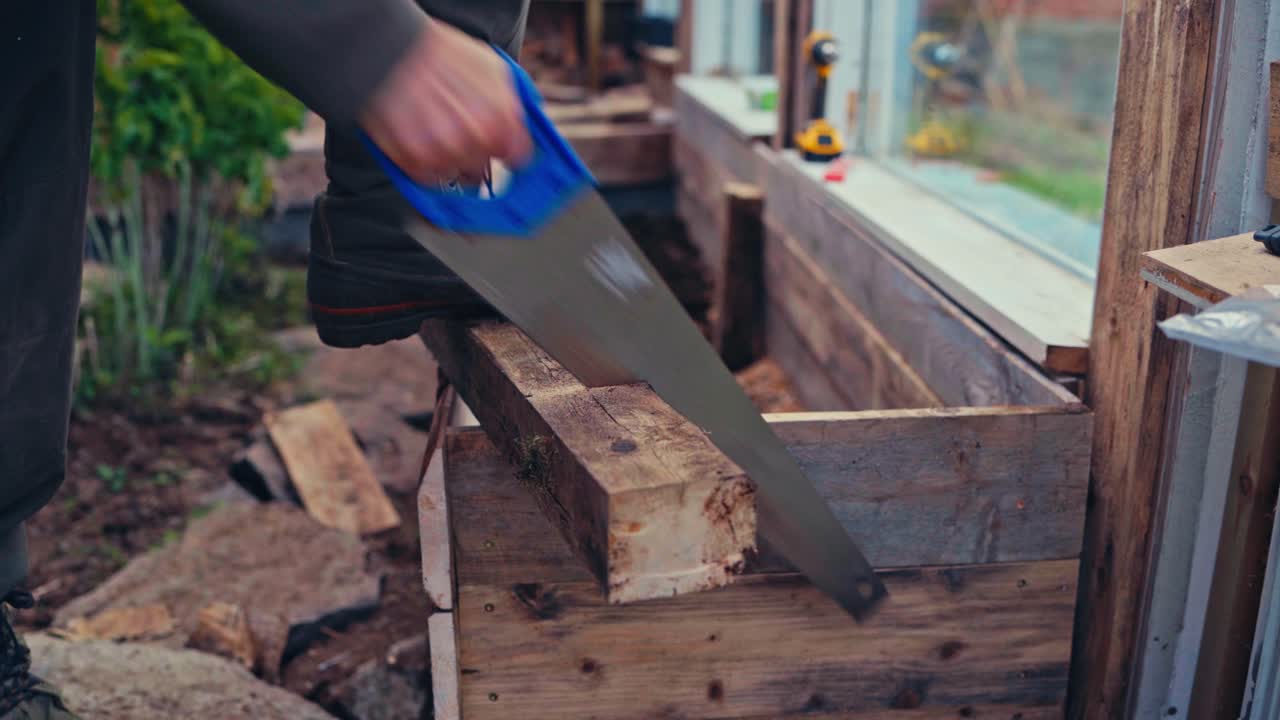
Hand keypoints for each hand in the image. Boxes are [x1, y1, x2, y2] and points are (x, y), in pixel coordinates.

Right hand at [360, 20, 531, 183]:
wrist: (391, 49)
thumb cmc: (441, 54)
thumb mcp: (492, 69)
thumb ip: (510, 106)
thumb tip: (517, 132)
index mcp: (501, 120)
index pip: (518, 158)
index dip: (508, 152)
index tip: (500, 149)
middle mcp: (475, 142)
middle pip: (483, 169)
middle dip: (475, 154)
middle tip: (459, 132)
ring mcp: (444, 154)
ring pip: (456, 175)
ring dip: (450, 161)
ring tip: (436, 133)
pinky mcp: (413, 162)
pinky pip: (429, 178)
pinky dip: (426, 165)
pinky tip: (420, 141)